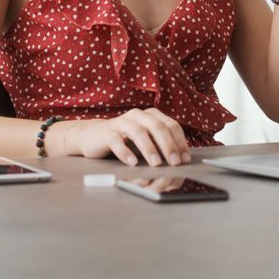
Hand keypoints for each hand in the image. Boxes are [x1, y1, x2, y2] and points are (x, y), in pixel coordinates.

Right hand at [67, 108, 190, 165]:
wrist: (93, 137)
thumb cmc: (125, 141)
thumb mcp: (146, 142)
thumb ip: (161, 147)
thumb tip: (181, 162)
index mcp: (151, 115)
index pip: (171, 125)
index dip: (180, 142)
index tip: (184, 160)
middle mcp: (137, 115)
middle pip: (157, 126)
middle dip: (168, 145)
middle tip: (174, 162)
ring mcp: (121, 122)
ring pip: (138, 131)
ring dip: (149, 148)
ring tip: (156, 164)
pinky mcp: (106, 132)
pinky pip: (116, 140)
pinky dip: (125, 152)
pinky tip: (132, 163)